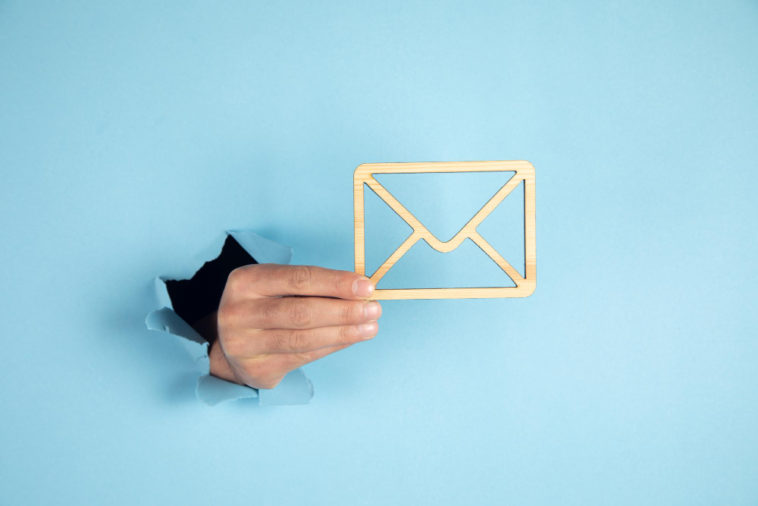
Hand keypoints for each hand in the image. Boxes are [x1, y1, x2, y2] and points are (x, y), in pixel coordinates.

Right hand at [207, 264, 380, 388]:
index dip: (336, 283)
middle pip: (301, 313)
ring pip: (303, 339)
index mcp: (245, 281)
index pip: (298, 279)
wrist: (229, 343)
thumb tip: (360, 292)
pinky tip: (350, 338)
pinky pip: (303, 358)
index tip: (366, 287)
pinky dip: (332, 347)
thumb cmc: (264, 305)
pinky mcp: (256, 369)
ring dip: (344, 333)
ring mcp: (244, 345)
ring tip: (370, 327)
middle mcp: (239, 313)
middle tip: (374, 310)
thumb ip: (312, 286)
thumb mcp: (277, 285)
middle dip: (344, 311)